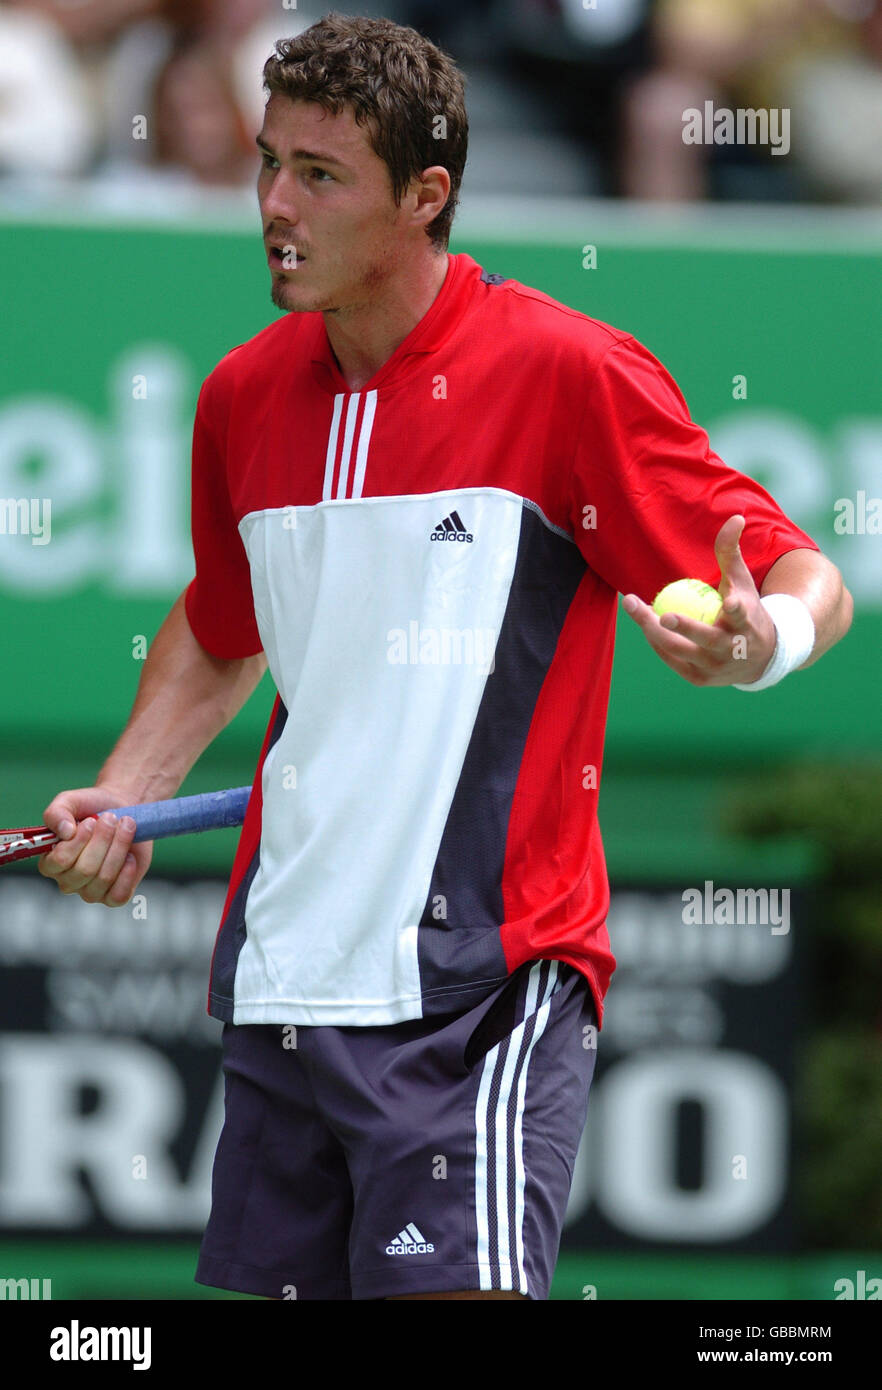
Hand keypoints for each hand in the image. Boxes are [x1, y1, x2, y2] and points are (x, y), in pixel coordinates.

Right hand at [38, 786, 153, 906]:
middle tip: (111, 818)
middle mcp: (68, 881)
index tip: (90, 821)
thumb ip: (56, 813)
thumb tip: (65, 832)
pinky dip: (127, 873)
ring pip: (104, 879)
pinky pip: (119, 895)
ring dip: (119, 848)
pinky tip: (130, 856)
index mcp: (50, 862)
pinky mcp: (114, 896)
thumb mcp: (69, 801)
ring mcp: (90, 891)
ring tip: (126, 826)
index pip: (59, 861)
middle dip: (103, 840)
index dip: (78, 841)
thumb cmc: (92, 807)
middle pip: (85, 870)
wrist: (123, 810)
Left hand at [621, 514, 777, 686]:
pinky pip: (671, 658)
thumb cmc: (748, 611)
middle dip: (682, 627)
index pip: (742, 616)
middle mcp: (732, 651)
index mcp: (747, 625)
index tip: (729, 602)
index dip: (735, 610)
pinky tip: (643, 622)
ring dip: (652, 629)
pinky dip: (657, 641)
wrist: (761, 658)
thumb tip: (735, 517)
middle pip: (703, 638)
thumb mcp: (742, 583)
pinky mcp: (700, 680)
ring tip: (633, 605)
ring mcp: (715, 669)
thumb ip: (732, 552)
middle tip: (661, 612)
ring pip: (678, 650)